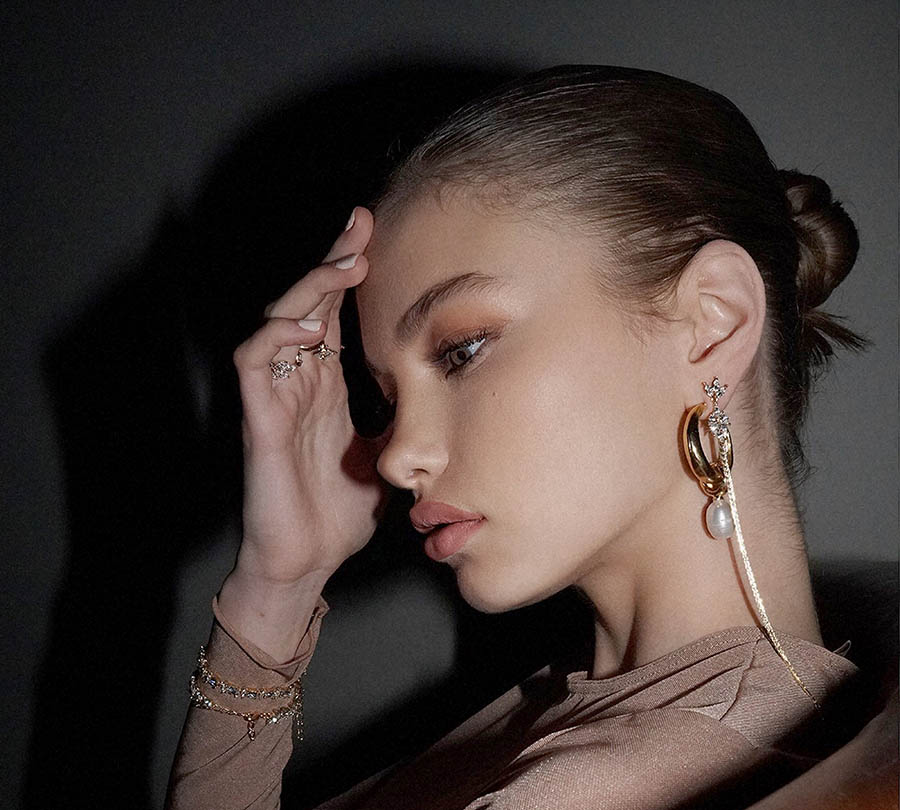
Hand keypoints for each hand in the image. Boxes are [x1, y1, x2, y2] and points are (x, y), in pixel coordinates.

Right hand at [230, 207, 387, 586]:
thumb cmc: (340, 509)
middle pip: (308, 303)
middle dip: (333, 261)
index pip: (334, 313)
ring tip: (345, 265)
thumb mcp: (385, 453)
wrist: (310, 560)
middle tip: (360, 225)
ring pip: (278, 321)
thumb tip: (436, 392)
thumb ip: (398, 417)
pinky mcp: (258, 421)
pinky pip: (253, 365)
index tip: (374, 233)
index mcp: (328, 384)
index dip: (348, 272)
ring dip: (309, 288)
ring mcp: (277, 398)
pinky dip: (274, 338)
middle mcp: (300, 381)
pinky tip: (307, 326)